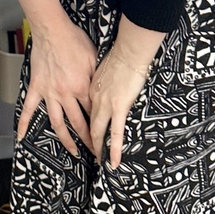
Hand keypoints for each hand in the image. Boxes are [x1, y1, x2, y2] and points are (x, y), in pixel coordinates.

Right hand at [17, 16, 96, 156]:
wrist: (53, 30)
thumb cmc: (74, 40)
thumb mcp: (94, 58)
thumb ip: (97, 77)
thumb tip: (103, 90)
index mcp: (82, 87)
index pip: (94, 111)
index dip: (102, 124)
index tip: (107, 135)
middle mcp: (66, 94)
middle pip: (79, 123)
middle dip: (89, 140)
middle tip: (95, 152)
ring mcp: (50, 93)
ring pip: (58, 122)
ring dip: (66, 140)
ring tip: (73, 152)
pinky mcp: (37, 87)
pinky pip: (29, 108)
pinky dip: (24, 123)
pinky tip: (21, 136)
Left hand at [90, 45, 151, 167]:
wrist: (128, 51)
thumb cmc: (119, 55)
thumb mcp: (102, 66)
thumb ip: (100, 78)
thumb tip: (104, 83)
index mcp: (90, 88)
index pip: (86, 110)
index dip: (86, 123)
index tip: (87, 132)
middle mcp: (94, 98)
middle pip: (88, 123)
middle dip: (88, 140)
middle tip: (89, 154)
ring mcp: (105, 104)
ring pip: (98, 131)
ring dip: (98, 148)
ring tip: (99, 162)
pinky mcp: (119, 108)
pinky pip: (115, 133)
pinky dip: (113, 149)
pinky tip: (113, 162)